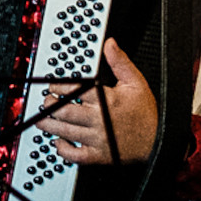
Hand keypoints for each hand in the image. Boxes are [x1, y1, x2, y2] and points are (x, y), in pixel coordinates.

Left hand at [37, 38, 157, 163]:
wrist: (159, 139)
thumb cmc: (146, 113)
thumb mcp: (136, 82)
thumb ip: (120, 62)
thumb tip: (109, 44)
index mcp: (107, 100)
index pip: (76, 91)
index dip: (60, 87)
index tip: (53, 86)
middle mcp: (100, 120)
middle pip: (66, 112)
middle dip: (51, 106)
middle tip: (45, 102)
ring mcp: (98, 139)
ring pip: (67, 132)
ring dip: (50, 126)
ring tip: (41, 120)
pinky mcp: (100, 156)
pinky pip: (76, 156)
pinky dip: (64, 150)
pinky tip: (58, 143)